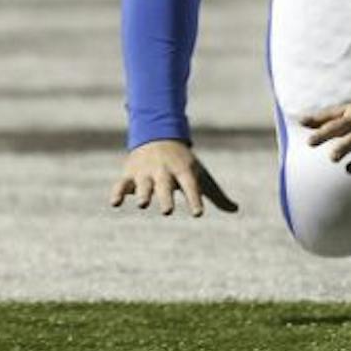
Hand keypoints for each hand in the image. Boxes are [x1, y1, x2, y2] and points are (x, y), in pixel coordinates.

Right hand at [110, 139, 237, 216]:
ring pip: (144, 185)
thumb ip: (215, 195)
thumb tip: (236, 210)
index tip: (197, 214)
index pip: (191, 186)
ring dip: (143, 193)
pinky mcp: (129, 175)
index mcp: (184, 171)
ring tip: (143, 205)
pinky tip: (115, 203)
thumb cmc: (184, 163)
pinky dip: (118, 192)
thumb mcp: (201, 175)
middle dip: (166, 198)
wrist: (159, 136)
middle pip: (166, 186)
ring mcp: (146, 173)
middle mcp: (165, 171)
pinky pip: (122, 184)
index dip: (194, 199)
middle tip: (167, 212)